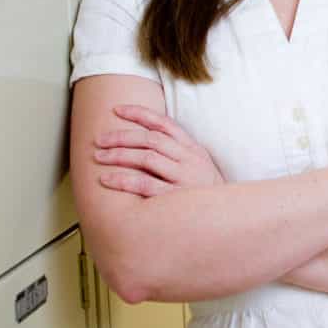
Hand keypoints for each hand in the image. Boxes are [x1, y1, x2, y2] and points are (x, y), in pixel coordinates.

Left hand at [93, 104, 224, 197]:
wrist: (229, 217)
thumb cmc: (206, 192)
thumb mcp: (200, 165)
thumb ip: (178, 151)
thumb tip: (147, 138)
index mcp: (193, 148)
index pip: (164, 123)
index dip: (139, 114)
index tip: (116, 110)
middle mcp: (189, 160)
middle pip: (151, 139)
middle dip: (122, 137)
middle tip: (99, 140)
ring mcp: (184, 178)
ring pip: (147, 158)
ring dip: (119, 155)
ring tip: (99, 157)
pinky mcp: (177, 198)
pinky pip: (146, 186)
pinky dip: (125, 181)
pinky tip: (108, 180)